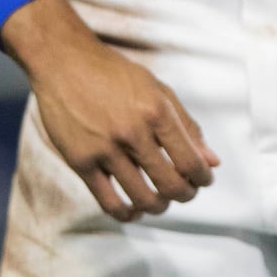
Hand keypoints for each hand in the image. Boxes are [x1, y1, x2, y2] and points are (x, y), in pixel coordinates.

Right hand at [0, 0, 218, 220]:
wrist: (64, 63)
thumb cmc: (115, 74)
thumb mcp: (158, 90)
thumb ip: (187, 127)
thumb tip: (212, 162)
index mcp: (156, 112)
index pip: (190, 161)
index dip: (202, 178)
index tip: (203, 180)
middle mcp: (132, 133)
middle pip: (170, 185)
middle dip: (185, 195)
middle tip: (186, 193)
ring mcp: (104, 149)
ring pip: (142, 198)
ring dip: (159, 207)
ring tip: (161, 201)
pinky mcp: (80, 162)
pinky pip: (108, 201)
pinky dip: (126, 214)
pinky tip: (133, 211)